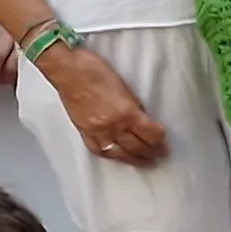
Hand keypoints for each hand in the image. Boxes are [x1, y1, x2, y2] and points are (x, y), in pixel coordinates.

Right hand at [45, 45, 170, 166]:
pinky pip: (99, 151)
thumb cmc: (94, 70)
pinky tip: (118, 157)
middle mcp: (113, 126)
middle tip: (160, 154)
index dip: (160, 138)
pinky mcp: (84, 132)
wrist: (67, 69)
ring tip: (145, 162)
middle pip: (138, 147)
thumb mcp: (124, 86)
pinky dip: (111, 155)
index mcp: (127, 112)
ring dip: (135, 159)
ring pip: (121, 154)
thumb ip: (133, 106)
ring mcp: (97, 131)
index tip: (163, 139)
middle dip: (152, 152)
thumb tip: (142, 119)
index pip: (151, 134)